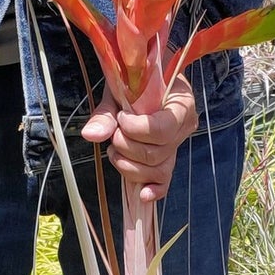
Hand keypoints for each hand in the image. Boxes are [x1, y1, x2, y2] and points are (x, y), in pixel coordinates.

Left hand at [81, 72, 198, 202]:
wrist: (147, 80)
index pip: (162, 130)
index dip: (137, 129)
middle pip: (156, 154)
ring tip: (114, 147)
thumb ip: (107, 113)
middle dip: (127, 147)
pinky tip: (143, 194)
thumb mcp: (120, 89)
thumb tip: (91, 135)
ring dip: (128, 164)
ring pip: (156, 170)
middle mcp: (183, 129)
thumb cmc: (136, 81)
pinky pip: (164, 181)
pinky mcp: (167, 161)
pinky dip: (154, 190)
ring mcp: (176, 147)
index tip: (122, 117)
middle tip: (114, 132)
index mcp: (181, 105)